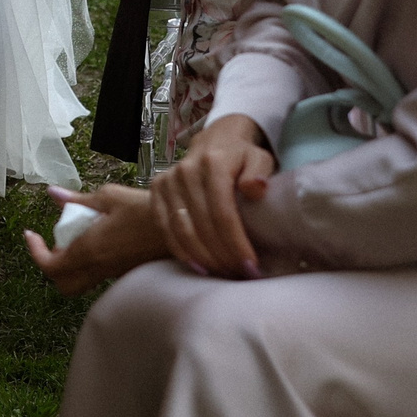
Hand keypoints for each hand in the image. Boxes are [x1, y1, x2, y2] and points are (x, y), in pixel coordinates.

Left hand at [24, 183, 169, 294]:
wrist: (185, 226)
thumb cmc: (147, 209)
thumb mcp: (108, 197)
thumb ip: (78, 201)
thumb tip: (53, 194)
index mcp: (90, 250)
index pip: (50, 266)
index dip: (35, 252)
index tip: (31, 235)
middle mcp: (99, 268)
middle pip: (62, 284)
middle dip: (51, 266)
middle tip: (55, 241)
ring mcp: (114, 274)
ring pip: (80, 283)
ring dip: (70, 265)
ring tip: (77, 237)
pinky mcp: (126, 273)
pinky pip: (98, 276)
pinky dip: (89, 264)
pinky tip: (99, 239)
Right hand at [152, 113, 275, 278]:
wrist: (215, 140)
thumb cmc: (242, 156)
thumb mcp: (259, 159)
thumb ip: (259, 173)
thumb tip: (255, 189)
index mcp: (212, 164)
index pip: (222, 213)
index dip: (236, 243)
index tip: (251, 267)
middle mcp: (186, 171)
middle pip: (202, 225)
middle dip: (223, 256)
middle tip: (240, 275)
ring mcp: (168, 181)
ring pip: (181, 230)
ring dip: (202, 257)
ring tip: (222, 273)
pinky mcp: (157, 190)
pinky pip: (164, 227)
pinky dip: (180, 251)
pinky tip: (199, 267)